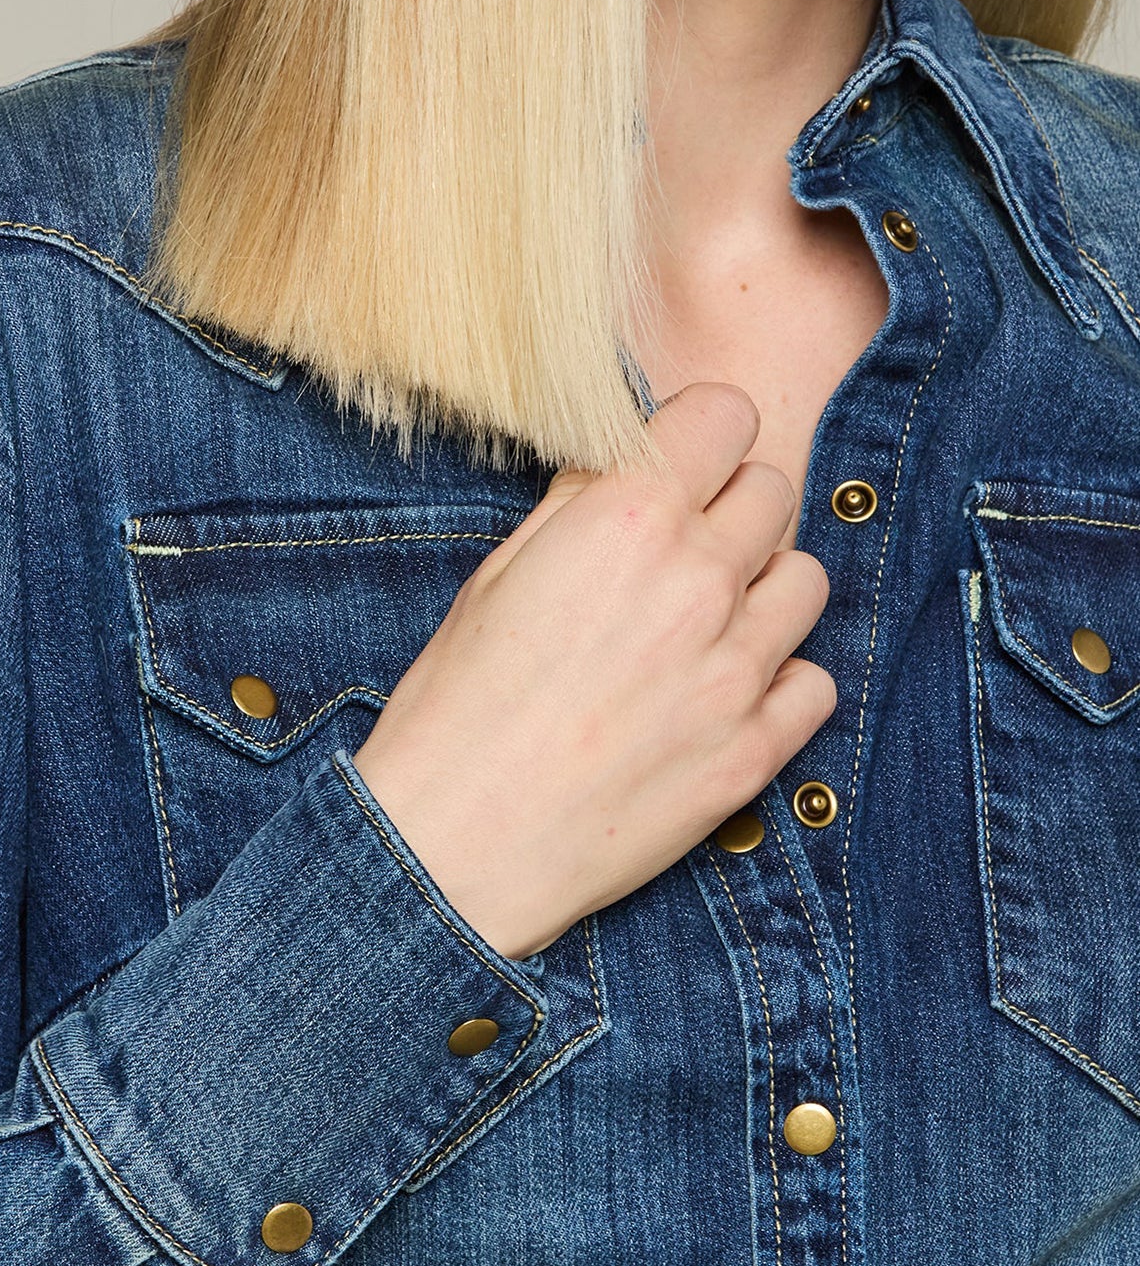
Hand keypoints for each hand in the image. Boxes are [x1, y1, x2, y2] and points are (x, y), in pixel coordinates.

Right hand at [350, 383, 834, 957]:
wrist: (452, 850)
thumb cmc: (455, 716)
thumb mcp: (495, 579)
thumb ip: (578, 511)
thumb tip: (624, 469)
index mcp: (625, 519)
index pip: (727, 415)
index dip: (699, 441)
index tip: (680, 472)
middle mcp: (696, 581)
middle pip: (774, 493)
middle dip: (729, 516)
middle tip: (678, 564)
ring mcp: (735, 670)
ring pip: (807, 582)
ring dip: (763, 595)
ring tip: (703, 634)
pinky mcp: (753, 751)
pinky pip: (814, 683)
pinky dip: (778, 686)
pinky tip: (720, 702)